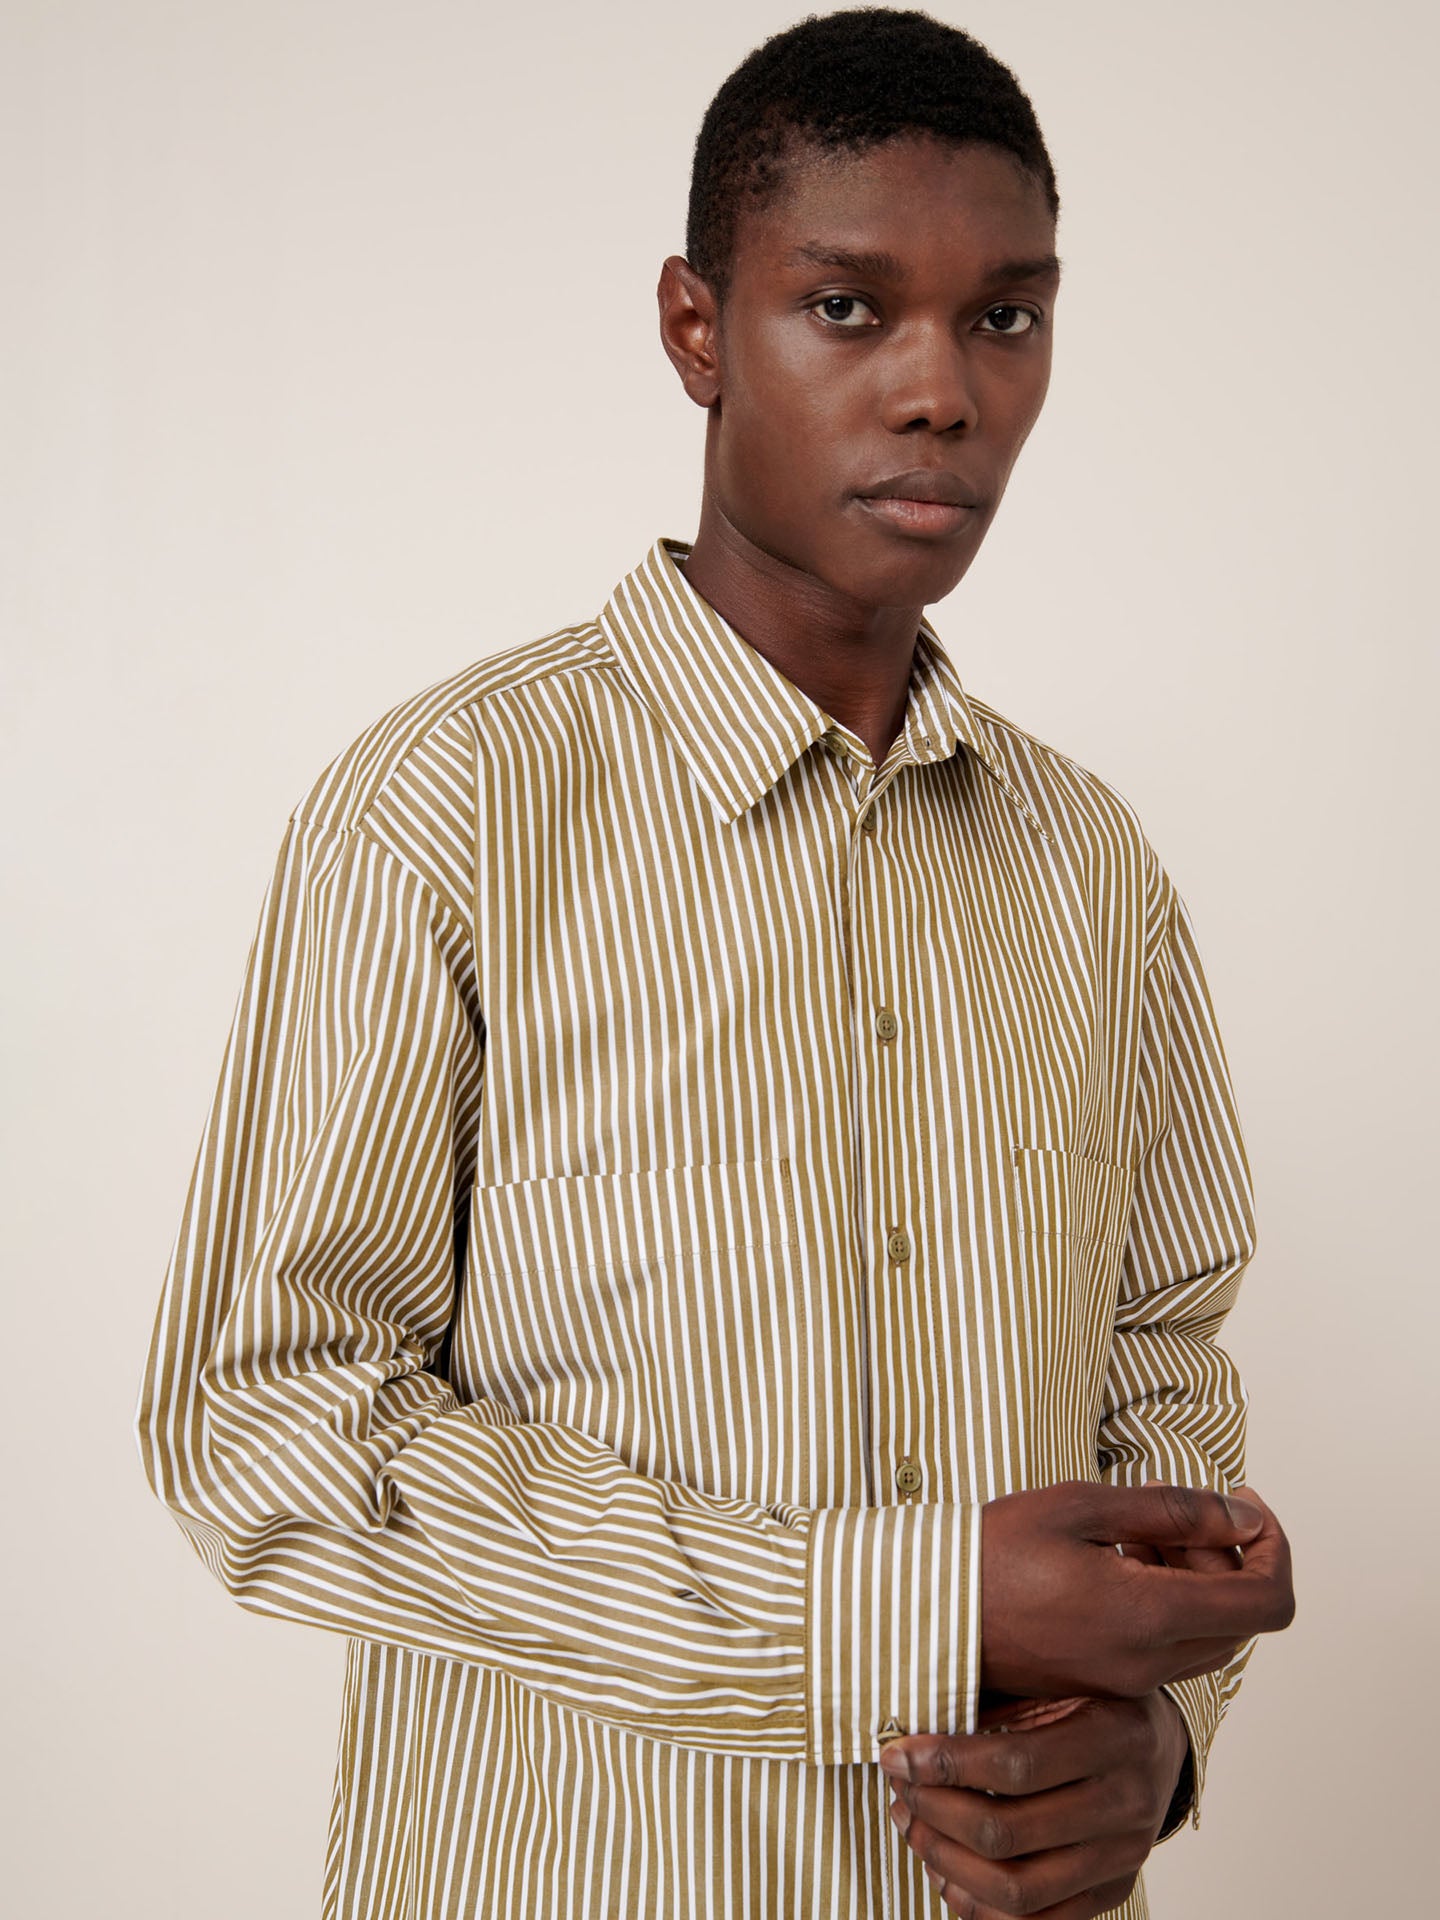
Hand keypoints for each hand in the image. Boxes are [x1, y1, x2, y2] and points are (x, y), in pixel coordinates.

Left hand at [882, 1691, 1189, 1917]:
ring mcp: (1123, 1857)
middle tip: (899, 1788)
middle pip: (1008, 1832)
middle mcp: (1128, 1803)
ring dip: (945, 1860)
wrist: (1162, 1744)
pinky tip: (944, 1870)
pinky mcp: (1113, 1891)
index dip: (946, 1764)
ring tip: (911, 1824)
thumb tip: (914, 1719)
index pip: (1016, 1764)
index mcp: (1116, 1737)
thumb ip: (1002, 1700)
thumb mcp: (1061, 1679)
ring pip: (1016, 1887)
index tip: (897, 1754)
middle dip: (935, 1812)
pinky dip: (978, 1903)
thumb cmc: (1095, 1699)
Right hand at [980, 1482, 1293, 1698]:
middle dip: (1230, 1558)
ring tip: (1139, 1532)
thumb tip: (1243, 1515)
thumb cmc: (993, 1552)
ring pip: (1207, 1636)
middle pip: (1242, 1619)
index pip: (1268, 1600)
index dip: (1276, 1548)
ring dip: (1197, 1581)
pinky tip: (1117, 1563)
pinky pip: (1167, 1649)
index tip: (1245, 1506)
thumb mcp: (1083, 1506)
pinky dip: (1166, 1604)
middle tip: (1179, 1513)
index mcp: (1149, 1616)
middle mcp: (1149, 1662)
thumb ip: (1174, 1510)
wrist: (927, 1615)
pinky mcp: (1104, 1684)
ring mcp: (1127, 1680)